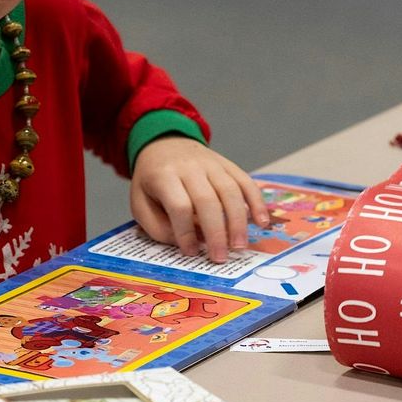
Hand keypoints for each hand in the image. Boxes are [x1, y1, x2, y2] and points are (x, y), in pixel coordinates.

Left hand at [130, 137, 268, 262]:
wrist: (164, 144)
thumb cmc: (152, 181)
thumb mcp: (140, 203)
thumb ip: (158, 227)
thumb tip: (189, 244)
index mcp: (163, 176)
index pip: (179, 205)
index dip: (186, 232)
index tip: (190, 252)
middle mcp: (190, 167)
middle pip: (207, 200)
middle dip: (216, 232)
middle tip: (220, 257)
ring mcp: (212, 164)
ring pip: (230, 191)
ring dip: (238, 221)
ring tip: (239, 246)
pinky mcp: (228, 165)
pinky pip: (246, 182)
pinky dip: (256, 202)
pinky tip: (261, 222)